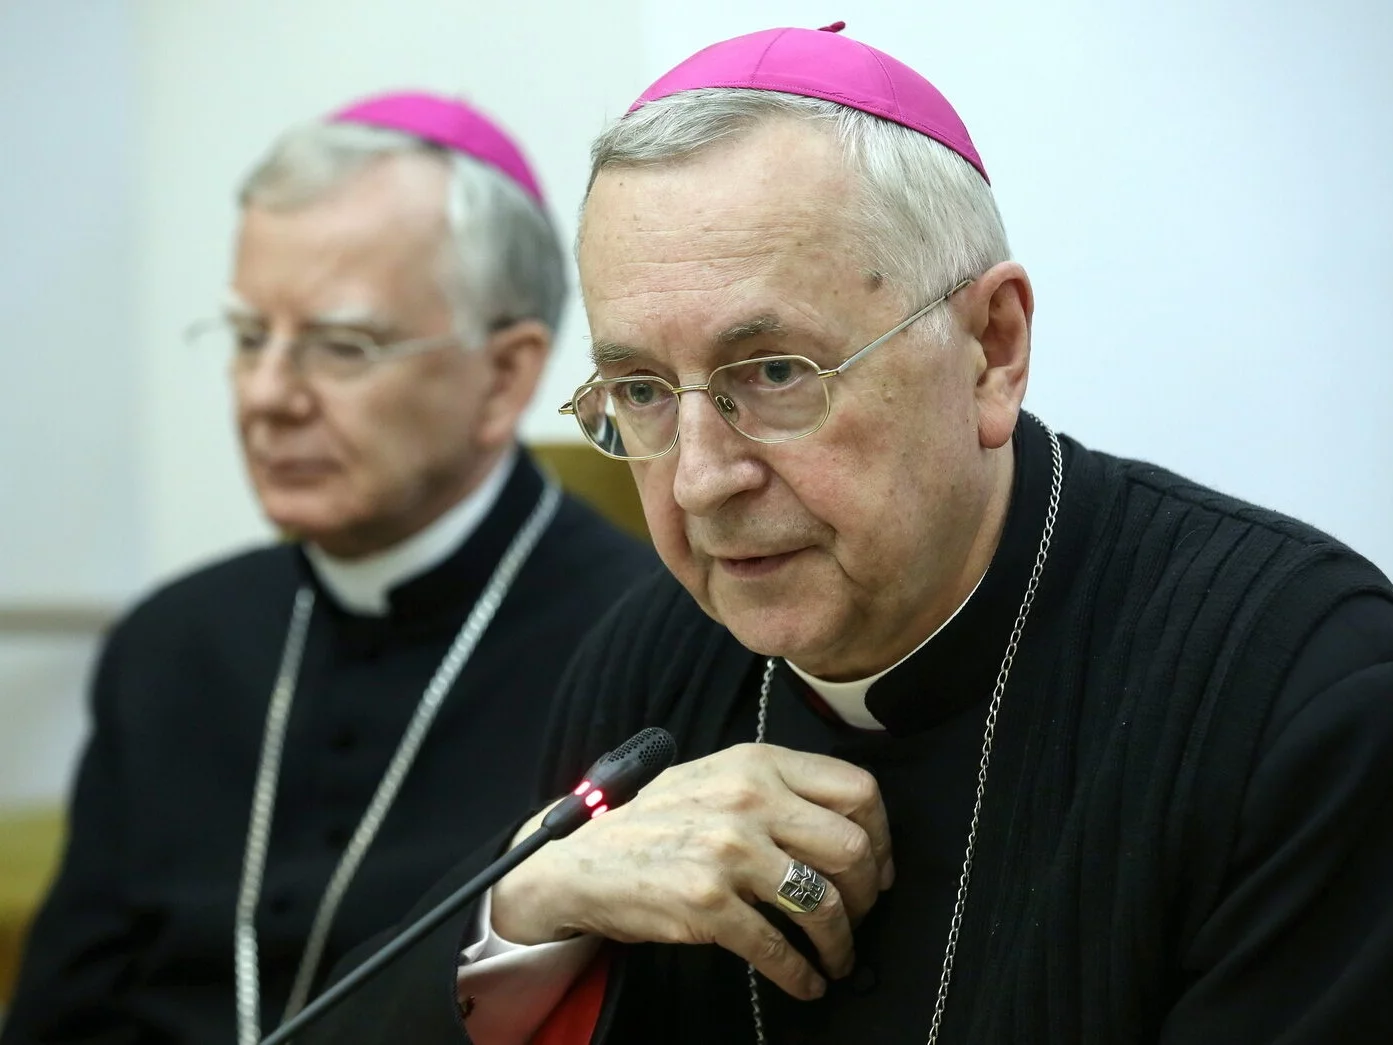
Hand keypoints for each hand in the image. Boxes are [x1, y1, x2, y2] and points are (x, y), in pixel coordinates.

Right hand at [491, 743, 893, 999]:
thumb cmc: (655, 822)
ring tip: (837, 957)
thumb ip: (775, 789)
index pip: (856, 789)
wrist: (580, 860)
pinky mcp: (708, 904)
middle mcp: (748, 800)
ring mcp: (729, 851)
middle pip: (851, 848)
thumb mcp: (716, 778)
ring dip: (840, 942)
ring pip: (823, 903)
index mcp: (757, 763)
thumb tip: (846, 828)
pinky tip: (806, 983)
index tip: (878, 866)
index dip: (881, 836)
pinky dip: (802, 974)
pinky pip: (779, 948)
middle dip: (867, 894)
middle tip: (861, 916)